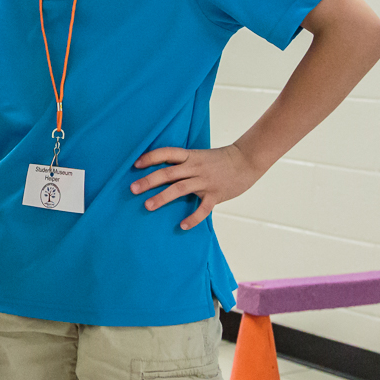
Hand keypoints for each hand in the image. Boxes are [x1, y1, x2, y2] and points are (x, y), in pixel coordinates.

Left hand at [130, 143, 263, 230]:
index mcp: (190, 156)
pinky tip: (182, 226)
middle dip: (149, 181)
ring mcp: (205, 181)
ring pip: (180, 189)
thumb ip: (183, 164)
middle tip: (133, 189)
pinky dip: (192, 218)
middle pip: (168, 173)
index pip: (166, 153)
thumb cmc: (219, 160)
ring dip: (162, 198)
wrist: (246, 160)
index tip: (135, 165)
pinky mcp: (216, 195)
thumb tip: (160, 173)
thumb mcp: (199, 156)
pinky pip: (203, 209)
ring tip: (147, 206)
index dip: (150, 157)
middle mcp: (195, 167)